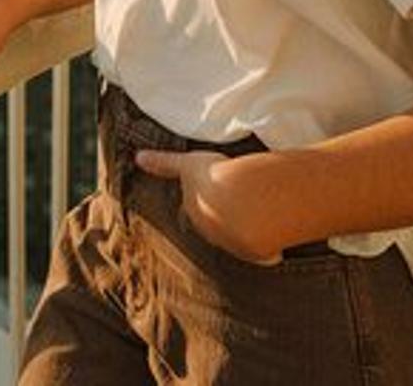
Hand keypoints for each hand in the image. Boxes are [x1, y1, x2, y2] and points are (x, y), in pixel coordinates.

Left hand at [133, 147, 288, 265]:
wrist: (246, 201)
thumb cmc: (218, 177)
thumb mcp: (188, 163)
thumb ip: (164, 163)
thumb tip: (138, 157)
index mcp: (194, 212)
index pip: (193, 211)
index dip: (203, 206)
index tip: (211, 203)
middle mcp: (210, 232)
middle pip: (214, 228)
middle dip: (222, 221)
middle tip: (237, 209)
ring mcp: (232, 245)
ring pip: (237, 241)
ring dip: (245, 235)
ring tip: (259, 221)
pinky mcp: (255, 254)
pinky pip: (261, 255)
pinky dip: (267, 253)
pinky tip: (274, 252)